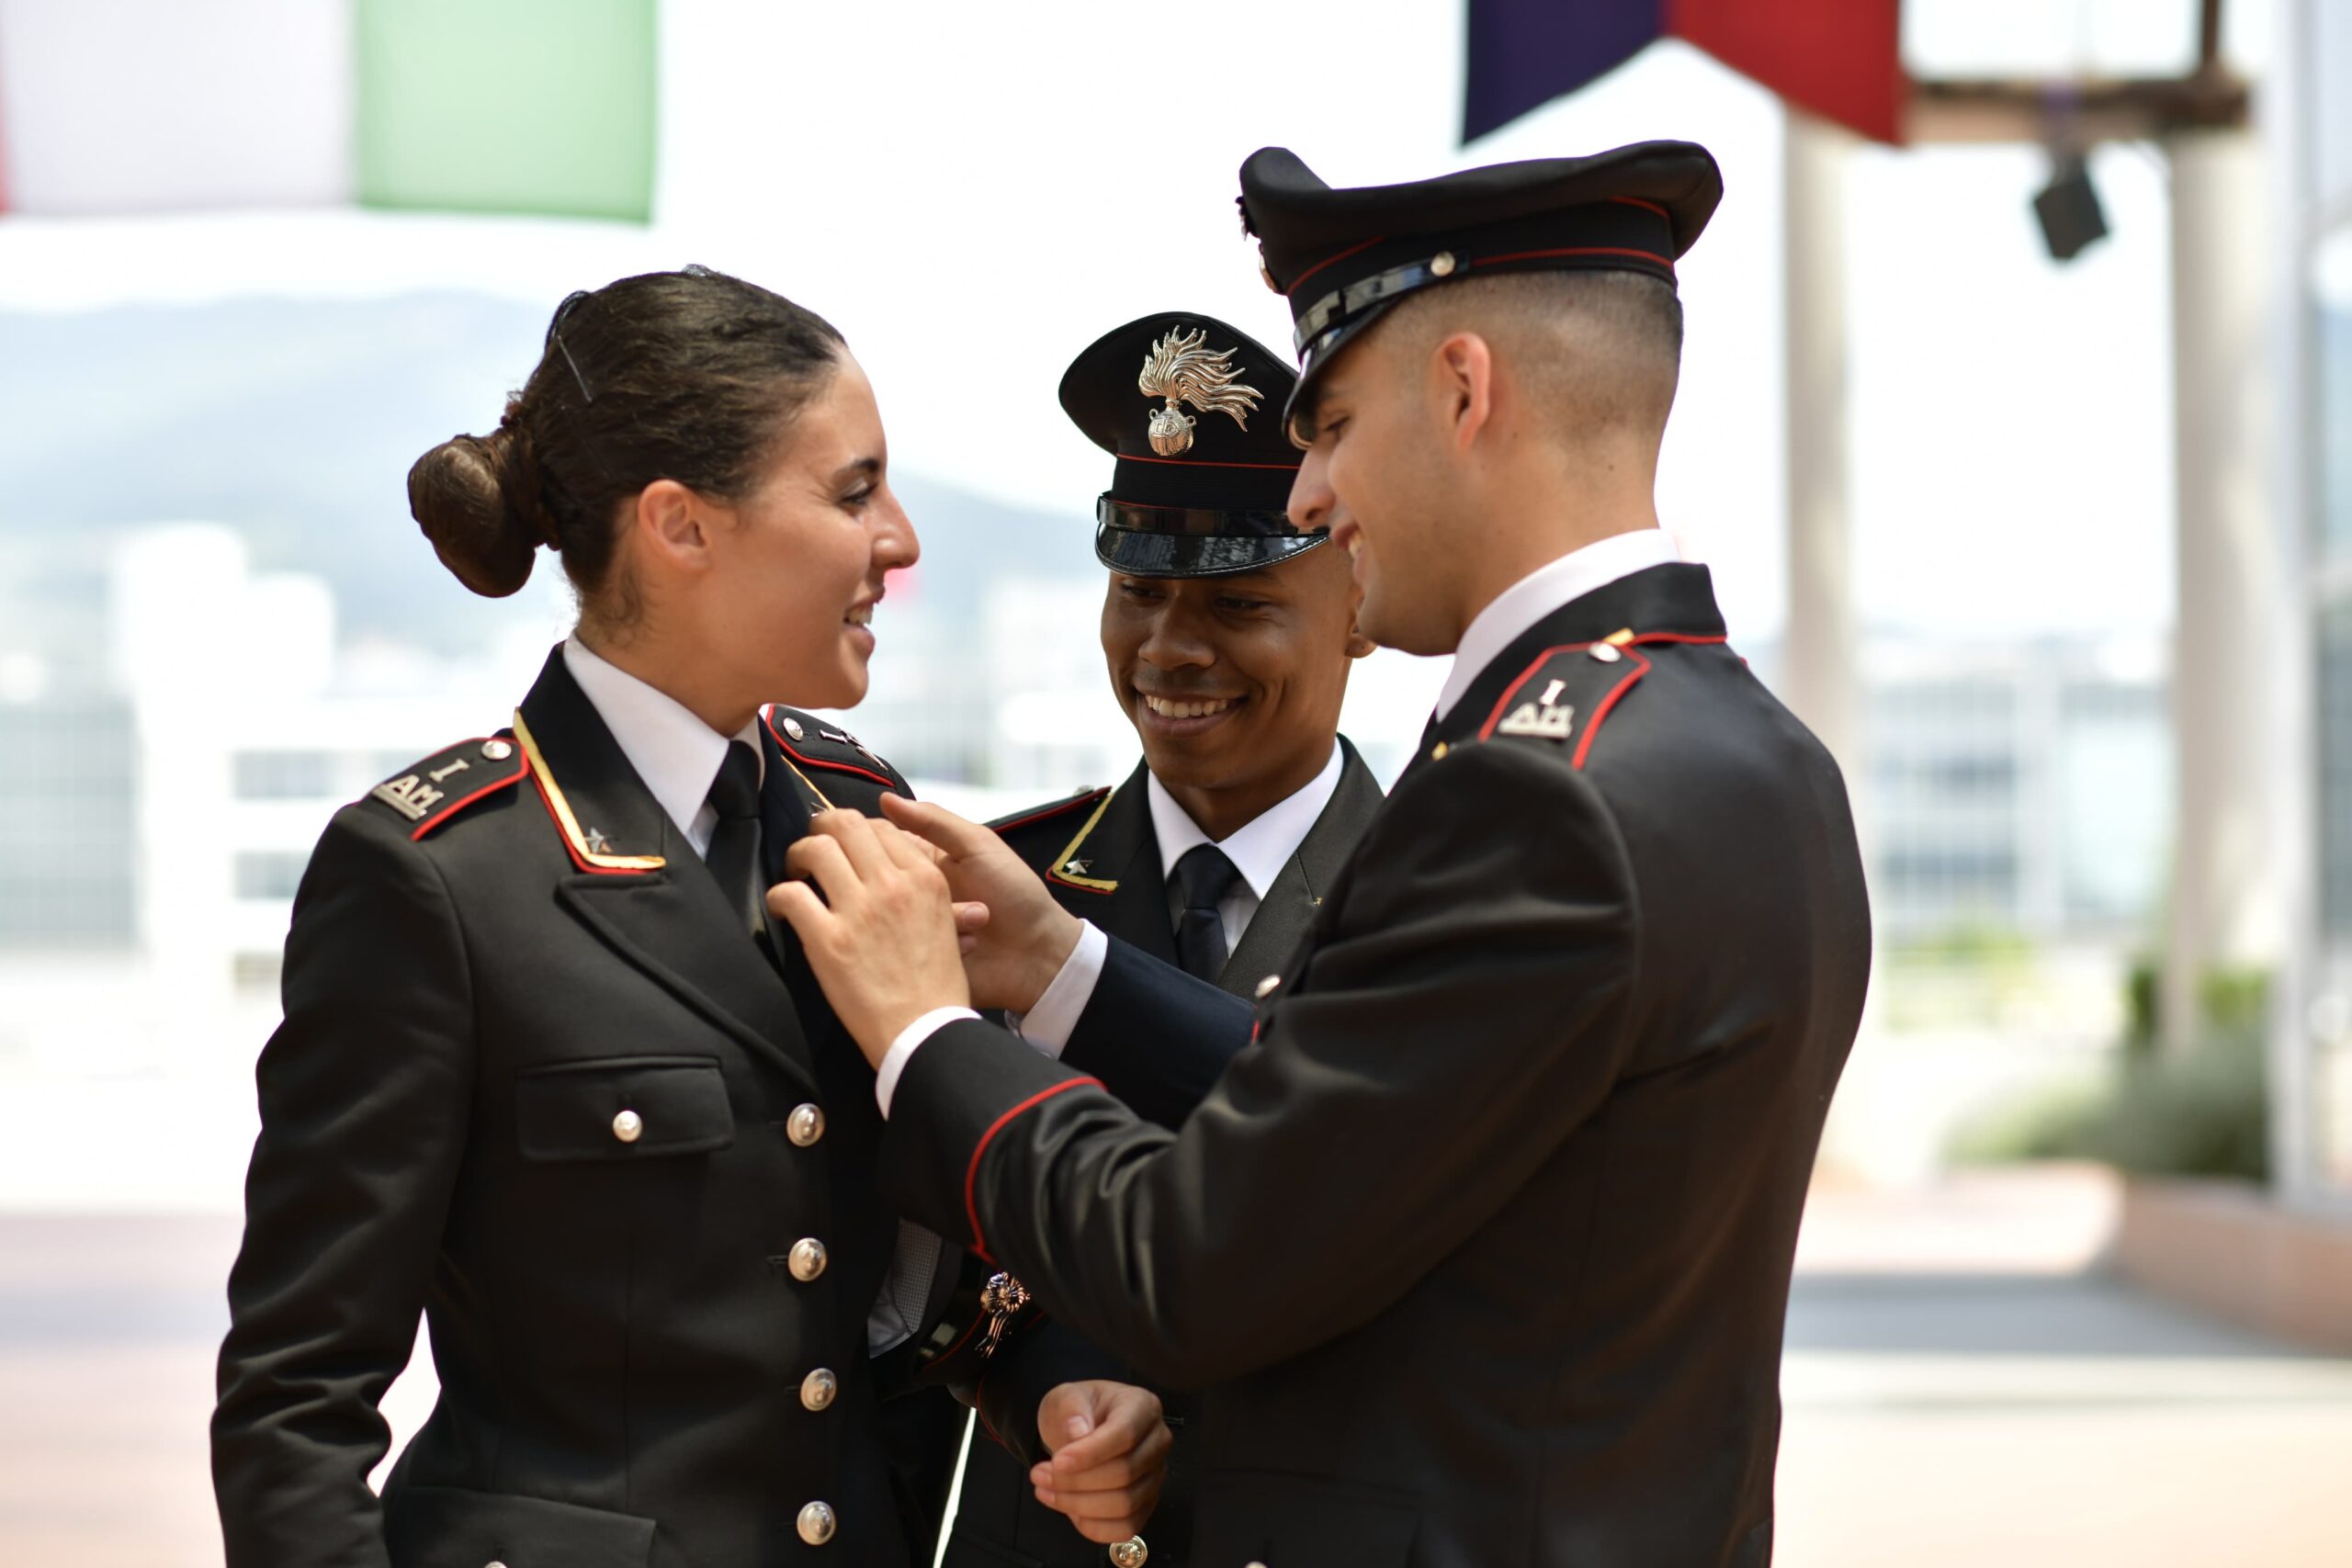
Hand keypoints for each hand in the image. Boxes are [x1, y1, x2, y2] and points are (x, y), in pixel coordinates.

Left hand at [767, 809, 970, 1064]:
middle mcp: (892, 885)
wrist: (925, 1031)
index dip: (857, 832)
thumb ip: (924, 894)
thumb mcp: (949, 925)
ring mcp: (859, 910)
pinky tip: (782, 907)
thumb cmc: (939, 987)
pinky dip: (779, 896)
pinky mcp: (828, 939)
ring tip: (796, 872)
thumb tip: (899, 876)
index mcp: (925, 879)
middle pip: (846, 825)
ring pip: (816, 850)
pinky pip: (791, 895)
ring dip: (799, 855)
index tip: (847, 847)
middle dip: (823, 829)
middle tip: (815, 846)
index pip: (882, 828)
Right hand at [880, 794, 1086, 1012]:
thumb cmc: (1015, 891)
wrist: (1038, 951)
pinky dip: (928, 946)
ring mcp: (913, 925)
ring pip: (889, 916)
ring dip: (924, 918)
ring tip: (970, 918)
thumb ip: (935, 822)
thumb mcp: (978, 846)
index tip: (868, 846)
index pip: (880, 841)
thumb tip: (886, 798)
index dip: (871, 842)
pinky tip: (964, 944)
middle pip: (877, 881)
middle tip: (940, 891)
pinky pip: (903, 949)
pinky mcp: (917, 957)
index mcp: (923, 859)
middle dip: (897, 886)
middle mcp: (913, 890)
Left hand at [1030, 1380, 1169, 1544]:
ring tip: (1046, 1491)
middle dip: (1076, 1481)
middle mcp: (1157, 1442)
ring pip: (1125, 1504)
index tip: (1057, 1462)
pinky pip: (1126, 1528)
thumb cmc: (1077, 1411)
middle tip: (1040, 1475)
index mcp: (1143, 1407)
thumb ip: (1072, 1408)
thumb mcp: (1066, 1396)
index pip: (1125, 1435)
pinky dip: (1093, 1527)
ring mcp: (1155, 1476)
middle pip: (1125, 1473)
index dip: (1091, 1453)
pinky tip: (1069, 1510)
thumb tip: (1079, 1431)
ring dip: (1079, 1504)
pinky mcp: (1146, 1505)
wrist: (1078, 1430)